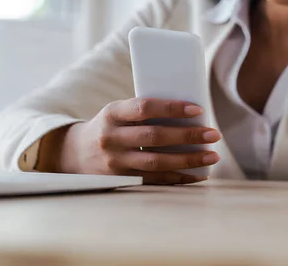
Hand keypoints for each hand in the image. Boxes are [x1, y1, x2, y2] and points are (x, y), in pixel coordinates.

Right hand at [41, 98, 221, 184]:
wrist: (74, 153)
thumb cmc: (110, 126)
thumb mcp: (119, 112)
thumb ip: (145, 112)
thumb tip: (191, 114)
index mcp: (113, 113)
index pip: (145, 108)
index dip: (172, 108)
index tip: (198, 110)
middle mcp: (111, 138)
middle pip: (155, 137)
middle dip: (188, 136)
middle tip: (214, 135)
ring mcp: (115, 162)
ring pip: (156, 162)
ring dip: (188, 160)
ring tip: (212, 156)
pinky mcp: (120, 180)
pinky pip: (154, 180)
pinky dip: (179, 178)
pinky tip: (198, 175)